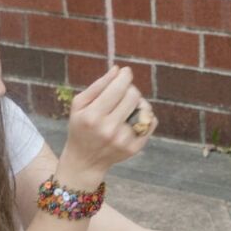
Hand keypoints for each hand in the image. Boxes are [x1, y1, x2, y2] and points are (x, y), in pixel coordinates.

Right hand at [58, 66, 156, 188]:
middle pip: (134, 96)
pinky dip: (145, 116)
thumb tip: (118, 70)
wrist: (84, 160)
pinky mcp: (134, 148)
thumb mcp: (80, 104)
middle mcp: (109, 129)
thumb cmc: (81, 126)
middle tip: (122, 93)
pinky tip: (132, 119)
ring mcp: (123, 140)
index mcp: (93, 116)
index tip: (125, 72)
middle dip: (129, 89)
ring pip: (145, 108)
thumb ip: (98, 85)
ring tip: (126, 108)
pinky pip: (151, 122)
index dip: (125, 76)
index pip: (119, 88)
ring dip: (138, 103)